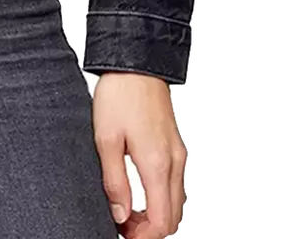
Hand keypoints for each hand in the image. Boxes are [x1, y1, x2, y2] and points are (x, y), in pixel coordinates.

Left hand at [92, 73, 187, 237]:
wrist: (137, 63)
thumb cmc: (119, 96)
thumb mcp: (105, 139)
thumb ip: (114, 180)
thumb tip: (118, 215)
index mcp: (158, 164)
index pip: (162, 222)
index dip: (143, 237)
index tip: (121, 232)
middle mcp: (175, 163)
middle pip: (174, 218)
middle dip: (150, 229)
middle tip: (121, 222)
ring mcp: (179, 154)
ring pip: (177, 202)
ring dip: (156, 214)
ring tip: (125, 207)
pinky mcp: (176, 146)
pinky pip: (176, 184)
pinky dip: (161, 197)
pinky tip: (138, 189)